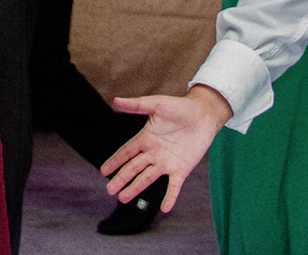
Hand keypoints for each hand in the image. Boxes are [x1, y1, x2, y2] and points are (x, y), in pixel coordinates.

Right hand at [101, 87, 231, 211]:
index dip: (115, 161)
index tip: (103, 171)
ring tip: (123, 199)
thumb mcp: (156, 104)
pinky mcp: (182, 169)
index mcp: (146, 138)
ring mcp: (167, 163)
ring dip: (136, 188)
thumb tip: (115, 100)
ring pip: (147, 178)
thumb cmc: (179, 107)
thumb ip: (136, 105)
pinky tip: (164, 208)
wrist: (203, 115)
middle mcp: (153, 153)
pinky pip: (174, 186)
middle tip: (110, 190)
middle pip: (133, 168)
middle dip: (121, 179)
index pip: (126, 152)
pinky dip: (170, 197)